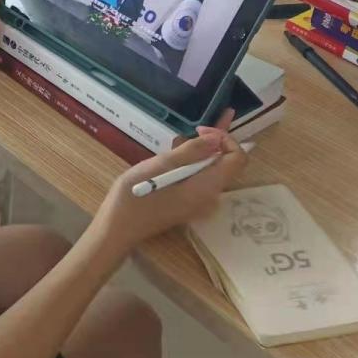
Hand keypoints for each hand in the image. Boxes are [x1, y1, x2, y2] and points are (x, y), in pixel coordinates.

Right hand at [91, 122, 247, 257]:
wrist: (119, 227)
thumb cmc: (137, 195)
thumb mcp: (161, 165)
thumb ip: (191, 151)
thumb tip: (216, 138)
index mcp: (207, 187)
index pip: (237, 159)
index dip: (225, 139)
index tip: (200, 130)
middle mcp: (210, 197)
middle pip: (225, 164)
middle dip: (211, 143)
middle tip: (190, 129)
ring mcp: (200, 203)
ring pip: (210, 170)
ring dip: (197, 154)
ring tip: (174, 144)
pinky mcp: (189, 204)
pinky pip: (199, 179)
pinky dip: (190, 165)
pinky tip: (171, 160)